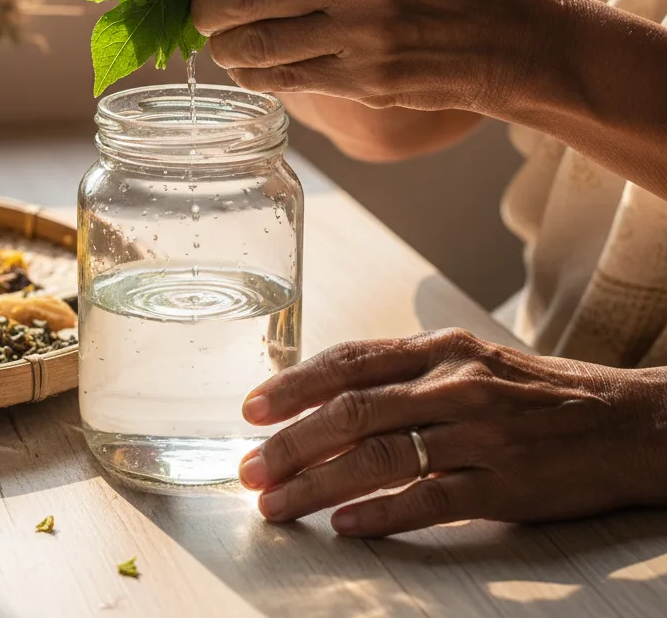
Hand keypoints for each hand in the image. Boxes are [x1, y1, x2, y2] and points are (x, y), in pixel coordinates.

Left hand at [189, 0, 558, 113]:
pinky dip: (253, 76)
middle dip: (204, 6)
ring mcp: (362, 33)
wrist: (516, 37)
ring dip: (222, 47)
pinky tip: (248, 70)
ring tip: (219, 44)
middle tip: (198, 11)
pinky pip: (285, 79)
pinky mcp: (366, 80)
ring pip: (256, 43)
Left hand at [237, 329, 666, 535]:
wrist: (625, 421)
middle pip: (353, 411)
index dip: (294, 384)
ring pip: (380, 457)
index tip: (251, 407)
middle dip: (291, 441)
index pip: (350, 361)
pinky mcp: (505, 484)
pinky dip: (381, 515)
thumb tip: (333, 397)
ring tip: (278, 505)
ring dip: (319, 484)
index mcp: (439, 348)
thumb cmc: (536, 390)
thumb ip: (407, 373)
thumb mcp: (470, 360)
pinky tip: (345, 527)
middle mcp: (453, 383)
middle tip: (249, 467)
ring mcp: (479, 434)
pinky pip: (430, 501)